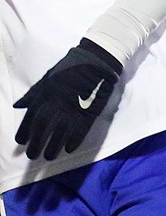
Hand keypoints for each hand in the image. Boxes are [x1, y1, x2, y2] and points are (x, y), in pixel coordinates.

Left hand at [14, 39, 120, 161]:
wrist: (97, 59)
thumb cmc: (71, 67)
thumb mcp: (48, 77)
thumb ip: (33, 93)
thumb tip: (17, 105)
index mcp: (45, 94)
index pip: (31, 117)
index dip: (25, 131)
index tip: (21, 142)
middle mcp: (57, 103)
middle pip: (43, 127)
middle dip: (36, 143)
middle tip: (33, 155)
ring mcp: (74, 107)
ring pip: (61, 132)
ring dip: (54, 146)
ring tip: (49, 157)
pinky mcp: (90, 110)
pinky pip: (81, 129)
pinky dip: (75, 140)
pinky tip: (69, 149)